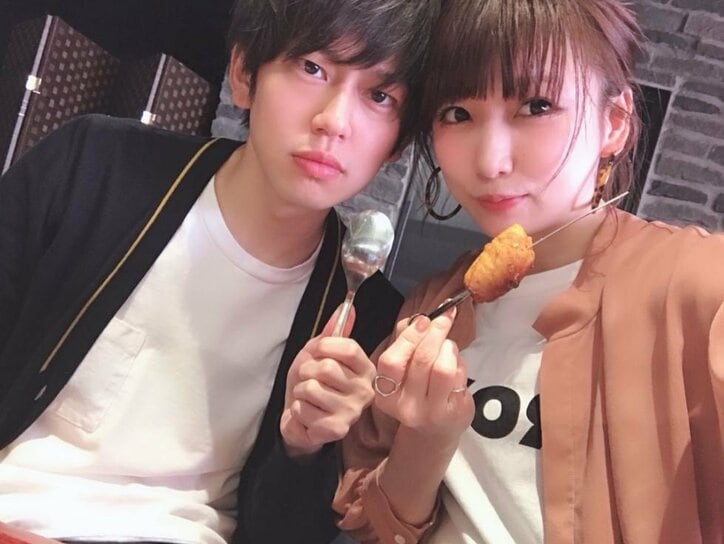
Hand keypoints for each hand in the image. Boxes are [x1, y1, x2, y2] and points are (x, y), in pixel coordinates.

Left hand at [281, 307, 375, 457]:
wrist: (301, 418)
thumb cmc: (313, 384)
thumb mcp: (319, 353)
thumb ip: (333, 331)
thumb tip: (347, 308)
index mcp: (366, 369)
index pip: (348, 348)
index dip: (324, 346)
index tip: (316, 352)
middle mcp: (365, 390)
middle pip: (327, 367)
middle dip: (306, 371)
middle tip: (309, 379)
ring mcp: (353, 411)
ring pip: (312, 388)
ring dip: (300, 391)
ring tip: (307, 398)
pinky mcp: (337, 429)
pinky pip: (304, 409)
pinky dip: (297, 410)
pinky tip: (307, 414)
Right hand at [374, 310, 473, 443]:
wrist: (435, 430)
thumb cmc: (418, 393)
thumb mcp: (403, 372)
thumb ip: (404, 343)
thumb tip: (413, 320)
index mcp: (386, 394)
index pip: (392, 361)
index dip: (409, 336)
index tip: (423, 320)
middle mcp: (406, 407)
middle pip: (421, 360)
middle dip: (435, 332)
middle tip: (443, 319)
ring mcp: (432, 412)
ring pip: (443, 368)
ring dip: (448, 348)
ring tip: (448, 345)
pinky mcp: (455, 412)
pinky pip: (459, 378)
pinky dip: (460, 363)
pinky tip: (456, 364)